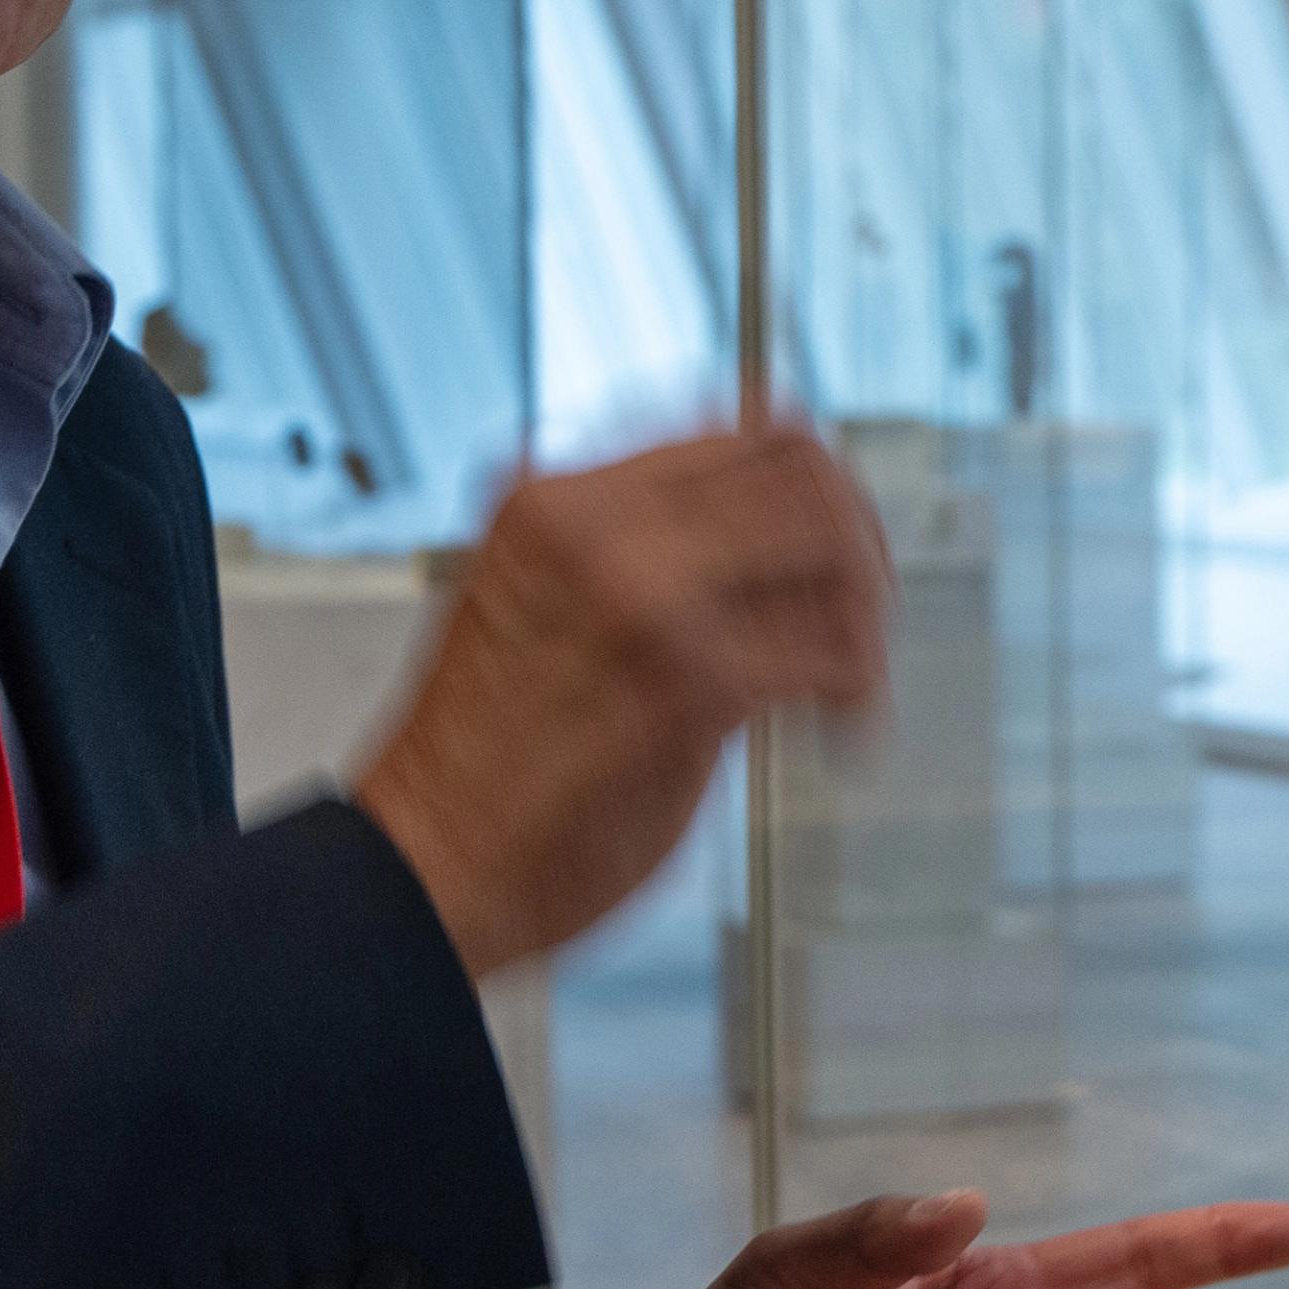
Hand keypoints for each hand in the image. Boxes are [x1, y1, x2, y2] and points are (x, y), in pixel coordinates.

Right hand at [354, 427, 888, 976]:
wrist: (421, 866)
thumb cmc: (479, 766)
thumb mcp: (540, 607)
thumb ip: (636, 560)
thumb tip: (761, 541)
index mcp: (556, 498)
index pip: (740, 422)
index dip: (814, 481)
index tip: (836, 540)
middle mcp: (597, 525)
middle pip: (801, 469)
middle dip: (858, 543)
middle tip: (862, 615)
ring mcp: (644, 596)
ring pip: (829, 546)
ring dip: (867, 618)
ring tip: (851, 681)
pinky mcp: (687, 681)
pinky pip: (826, 653)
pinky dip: (856, 695)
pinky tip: (837, 733)